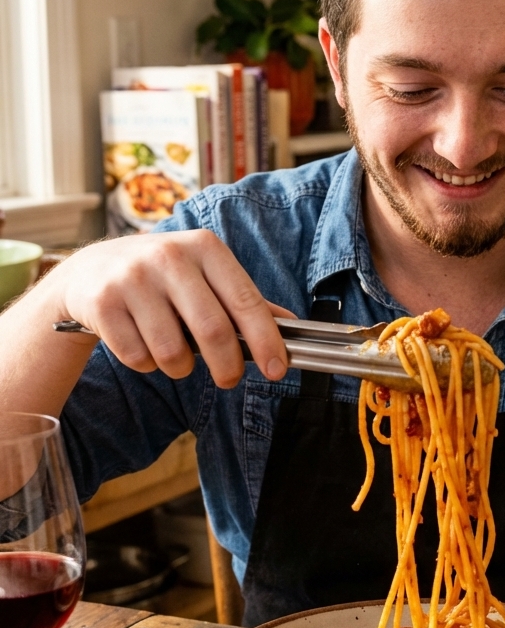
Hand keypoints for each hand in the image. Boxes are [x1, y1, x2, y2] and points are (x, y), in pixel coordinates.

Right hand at [51, 230, 291, 388]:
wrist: (90, 271)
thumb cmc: (162, 277)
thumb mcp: (204, 275)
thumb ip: (243, 300)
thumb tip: (292, 326)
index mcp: (204, 247)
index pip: (246, 300)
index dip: (266, 340)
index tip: (277, 370)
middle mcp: (169, 257)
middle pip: (213, 331)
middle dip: (227, 367)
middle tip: (228, 379)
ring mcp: (133, 278)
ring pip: (173, 352)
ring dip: (180, 368)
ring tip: (173, 353)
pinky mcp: (102, 303)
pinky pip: (138, 357)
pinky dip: (146, 363)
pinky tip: (141, 342)